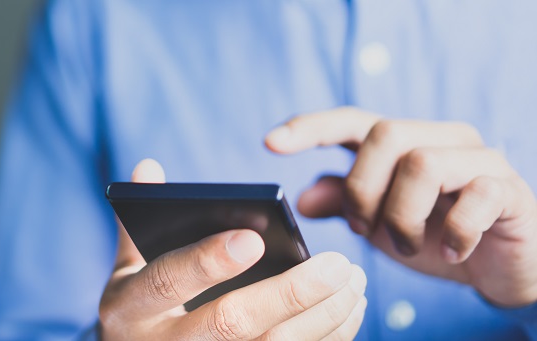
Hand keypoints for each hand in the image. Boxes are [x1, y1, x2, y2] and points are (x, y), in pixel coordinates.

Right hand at [99, 159, 367, 339]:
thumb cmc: (141, 311)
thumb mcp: (129, 271)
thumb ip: (139, 223)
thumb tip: (149, 166)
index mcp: (129, 308)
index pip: (168, 281)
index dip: (209, 261)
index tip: (254, 237)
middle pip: (231, 325)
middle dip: (289, 295)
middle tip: (338, 264)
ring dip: (322, 318)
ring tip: (353, 281)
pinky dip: (327, 339)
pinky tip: (348, 310)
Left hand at [265, 107, 536, 306]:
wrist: (502, 268)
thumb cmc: (436, 236)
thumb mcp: (381, 225)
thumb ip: (345, 205)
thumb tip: (302, 198)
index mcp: (404, 143)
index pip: (352, 120)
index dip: (311, 127)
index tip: (269, 143)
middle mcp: (441, 138)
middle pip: (385, 134)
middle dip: (363, 189)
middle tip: (366, 229)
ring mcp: (478, 159)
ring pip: (422, 163)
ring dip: (403, 216)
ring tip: (408, 246)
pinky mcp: (507, 189)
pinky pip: (473, 197)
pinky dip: (452, 232)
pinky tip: (450, 252)